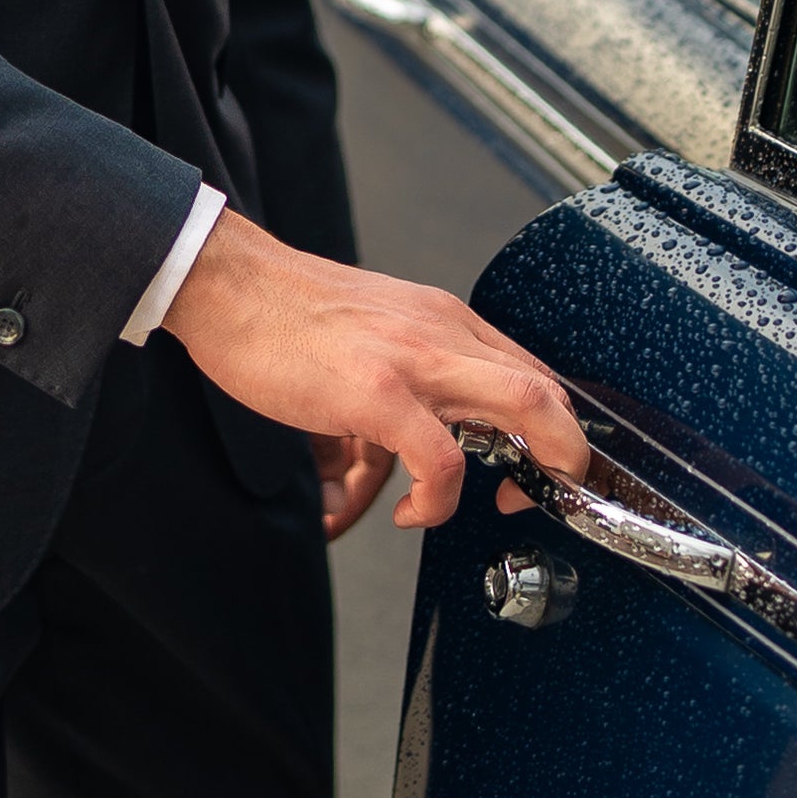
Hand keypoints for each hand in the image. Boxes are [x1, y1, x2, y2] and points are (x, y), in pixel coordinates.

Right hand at [164, 208, 586, 529]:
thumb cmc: (287, 315)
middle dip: (565, 455)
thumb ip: (397, 391)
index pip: (532, 372)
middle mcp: (442, 331)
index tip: (534, 470)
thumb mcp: (368, 339)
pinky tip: (410, 512)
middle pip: (548, 389)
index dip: (552, 431)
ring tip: (489, 504)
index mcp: (442, 319)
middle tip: (533, 494)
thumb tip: (391, 462)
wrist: (231, 284)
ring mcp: (415, 358)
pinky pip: (441, 461)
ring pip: (524, 405)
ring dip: (530, 471)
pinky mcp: (378, 391)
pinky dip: (438, 502)